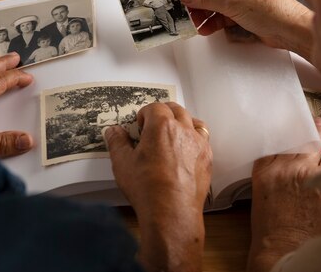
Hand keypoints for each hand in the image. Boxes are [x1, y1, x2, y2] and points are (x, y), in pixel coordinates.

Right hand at [105, 103, 211, 271]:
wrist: (171, 212)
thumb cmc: (148, 188)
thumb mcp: (123, 163)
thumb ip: (117, 142)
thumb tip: (113, 131)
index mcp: (162, 126)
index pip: (155, 107)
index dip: (145, 114)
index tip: (140, 125)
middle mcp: (184, 130)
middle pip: (176, 110)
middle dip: (164, 113)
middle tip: (153, 126)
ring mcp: (199, 144)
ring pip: (194, 122)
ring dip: (183, 123)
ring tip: (172, 135)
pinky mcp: (207, 159)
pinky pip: (204, 140)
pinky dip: (195, 140)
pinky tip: (185, 152)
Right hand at [176, 0, 312, 58]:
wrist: (290, 30)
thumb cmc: (272, 9)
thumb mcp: (232, 1)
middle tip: (182, 8)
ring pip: (213, 2)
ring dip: (202, 12)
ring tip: (193, 22)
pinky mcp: (243, 11)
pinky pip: (221, 13)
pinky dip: (212, 21)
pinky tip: (206, 29)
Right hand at [247, 118, 320, 271]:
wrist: (279, 253)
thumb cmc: (268, 226)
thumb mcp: (260, 188)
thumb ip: (270, 166)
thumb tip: (282, 151)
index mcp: (277, 169)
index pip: (295, 139)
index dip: (306, 128)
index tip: (311, 124)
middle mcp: (301, 174)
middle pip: (317, 143)